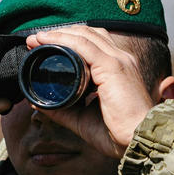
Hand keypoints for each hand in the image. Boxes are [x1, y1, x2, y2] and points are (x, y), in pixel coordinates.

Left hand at [25, 26, 159, 158]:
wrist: (137, 141)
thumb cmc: (117, 134)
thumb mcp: (82, 119)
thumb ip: (62, 110)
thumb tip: (39, 103)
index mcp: (118, 69)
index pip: (93, 44)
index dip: (68, 40)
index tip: (43, 46)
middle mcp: (120, 60)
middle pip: (88, 34)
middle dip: (60, 33)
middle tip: (35, 40)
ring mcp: (118, 61)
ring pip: (84, 35)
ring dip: (58, 34)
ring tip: (37, 38)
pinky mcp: (113, 67)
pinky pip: (84, 45)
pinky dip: (63, 40)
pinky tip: (46, 41)